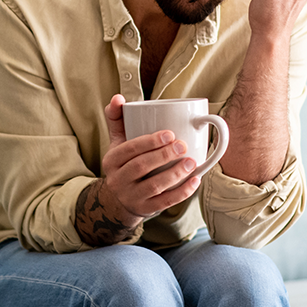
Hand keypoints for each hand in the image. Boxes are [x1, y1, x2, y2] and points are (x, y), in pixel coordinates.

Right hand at [75, 94, 202, 245]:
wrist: (117, 202)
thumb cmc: (123, 165)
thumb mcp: (116, 143)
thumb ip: (117, 119)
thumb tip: (118, 97)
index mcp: (112, 161)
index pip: (128, 150)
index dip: (149, 142)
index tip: (169, 133)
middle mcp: (118, 180)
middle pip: (140, 167)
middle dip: (164, 155)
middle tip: (183, 145)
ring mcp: (132, 197)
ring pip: (153, 186)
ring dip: (175, 174)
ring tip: (191, 162)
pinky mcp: (146, 209)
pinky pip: (165, 202)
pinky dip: (181, 192)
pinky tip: (194, 181)